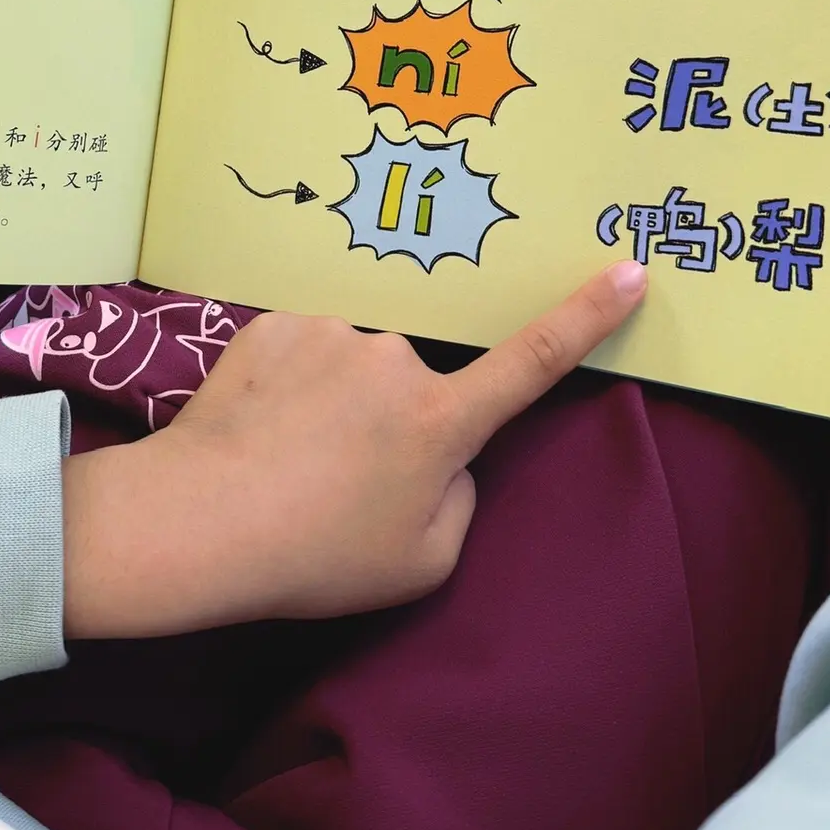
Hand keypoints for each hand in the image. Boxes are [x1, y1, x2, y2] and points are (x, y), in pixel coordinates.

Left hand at [61, 261, 645, 638]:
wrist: (199, 519)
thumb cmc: (316, 556)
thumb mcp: (422, 561)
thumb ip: (457, 498)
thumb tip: (447, 458)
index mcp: (442, 419)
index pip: (535, 359)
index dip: (588, 316)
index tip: (630, 269)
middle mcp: (395, 358)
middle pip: (414, 384)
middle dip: (390, 424)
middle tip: (336, 482)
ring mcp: (332, 330)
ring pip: (351, 364)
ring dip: (332, 403)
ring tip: (285, 460)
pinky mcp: (274, 321)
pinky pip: (301, 349)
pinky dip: (287, 386)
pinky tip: (256, 430)